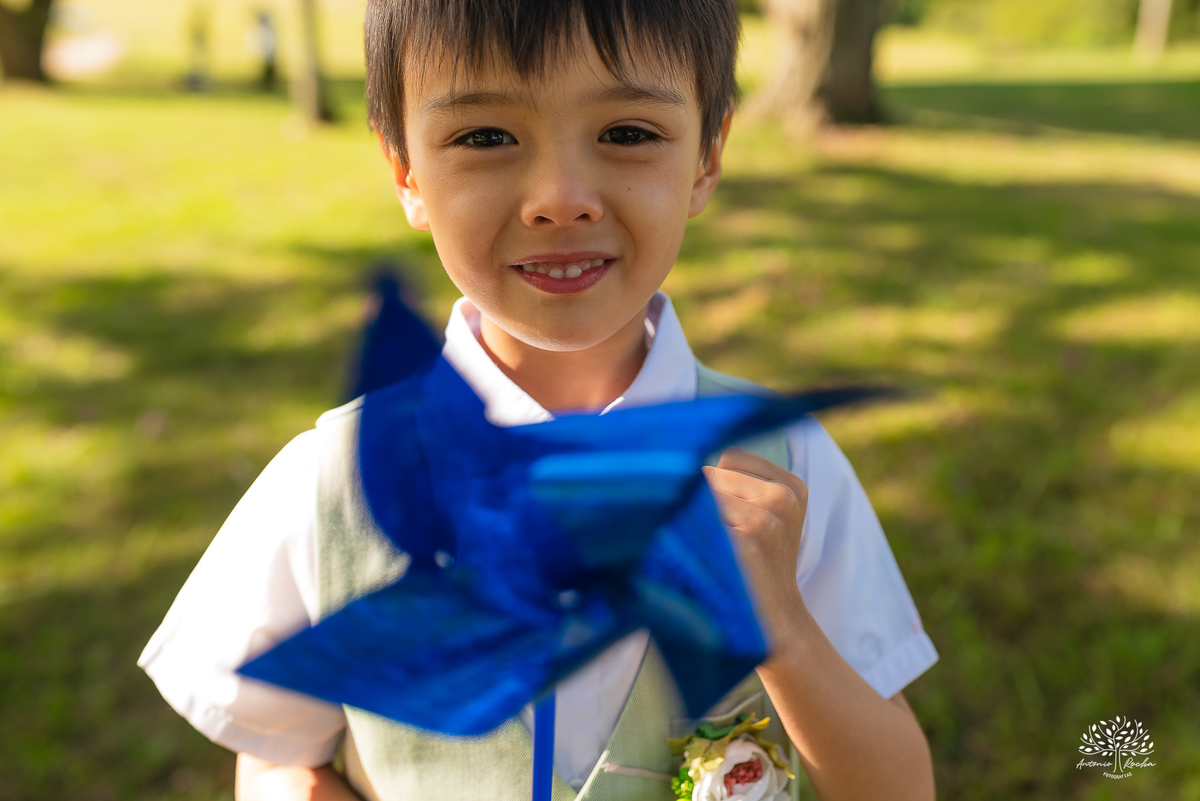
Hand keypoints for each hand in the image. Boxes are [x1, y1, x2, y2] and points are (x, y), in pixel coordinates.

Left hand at [701, 447, 808, 649]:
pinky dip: (689, 535)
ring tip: (715, 550)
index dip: (714, 485)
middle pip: (711, 474)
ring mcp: (767, 518)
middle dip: (701, 501)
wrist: (774, 624)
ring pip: (700, 497)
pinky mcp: (747, 540)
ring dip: (694, 520)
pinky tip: (707, 559)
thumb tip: (670, 466)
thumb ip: (735, 484)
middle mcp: (783, 497)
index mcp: (792, 485)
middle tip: (717, 538)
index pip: (730, 458)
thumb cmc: (757, 567)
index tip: (722, 516)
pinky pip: (696, 519)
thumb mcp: (765, 517)